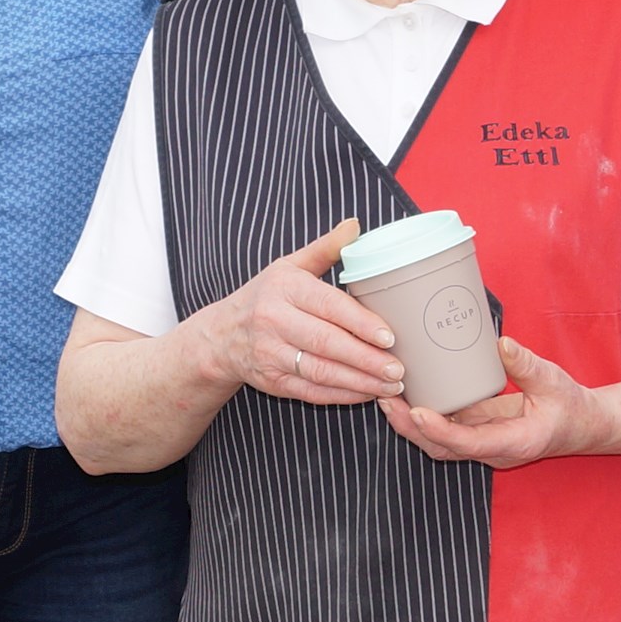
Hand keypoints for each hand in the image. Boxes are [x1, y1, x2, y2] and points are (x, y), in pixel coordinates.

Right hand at [183, 220, 404, 405]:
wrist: (221, 336)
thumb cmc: (265, 297)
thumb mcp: (289, 267)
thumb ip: (324, 249)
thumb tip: (355, 226)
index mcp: (284, 288)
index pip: (328, 306)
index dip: (360, 323)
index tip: (389, 336)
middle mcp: (274, 321)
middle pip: (327, 343)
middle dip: (366, 358)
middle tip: (398, 368)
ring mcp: (271, 354)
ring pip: (321, 372)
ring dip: (360, 381)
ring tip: (391, 384)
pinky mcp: (273, 382)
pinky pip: (312, 392)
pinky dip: (342, 395)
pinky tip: (368, 393)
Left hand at [382, 336, 604, 467]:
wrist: (582, 426)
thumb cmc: (570, 406)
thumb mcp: (554, 381)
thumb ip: (527, 366)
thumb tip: (501, 343)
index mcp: (514, 442)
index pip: (470, 443)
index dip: (440, 431)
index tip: (416, 412)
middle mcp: (492, 450)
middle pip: (441, 449)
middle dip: (409, 428)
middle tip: (385, 398)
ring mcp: (481, 444)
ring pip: (437, 443)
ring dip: (409, 423)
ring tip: (385, 394)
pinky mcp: (476, 431)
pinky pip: (443, 429)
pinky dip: (421, 415)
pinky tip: (405, 392)